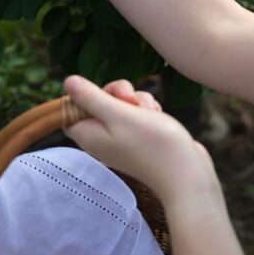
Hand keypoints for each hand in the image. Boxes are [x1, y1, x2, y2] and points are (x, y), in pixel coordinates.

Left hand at [63, 75, 224, 215]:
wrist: (186, 172)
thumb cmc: (152, 143)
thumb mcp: (118, 113)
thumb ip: (90, 97)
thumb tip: (67, 82)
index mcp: (87, 135)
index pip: (70, 109)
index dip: (84, 95)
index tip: (101, 93)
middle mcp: (100, 138)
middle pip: (97, 102)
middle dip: (117, 93)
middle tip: (129, 99)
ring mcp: (120, 139)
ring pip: (120, 104)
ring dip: (136, 101)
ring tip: (150, 112)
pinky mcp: (138, 138)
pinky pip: (135, 114)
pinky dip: (146, 110)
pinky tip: (157, 115)